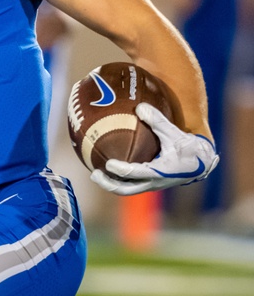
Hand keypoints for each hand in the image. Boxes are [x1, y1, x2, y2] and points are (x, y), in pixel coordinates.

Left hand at [90, 102, 218, 195]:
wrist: (201, 163)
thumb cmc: (188, 147)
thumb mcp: (175, 133)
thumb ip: (158, 121)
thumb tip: (140, 107)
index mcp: (160, 172)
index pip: (136, 173)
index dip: (121, 170)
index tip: (108, 164)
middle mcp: (154, 182)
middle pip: (127, 189)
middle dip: (109, 184)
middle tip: (94, 174)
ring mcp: (150, 184)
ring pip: (127, 189)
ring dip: (110, 183)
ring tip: (94, 173)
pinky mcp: (149, 182)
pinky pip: (130, 183)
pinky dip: (117, 178)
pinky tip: (105, 167)